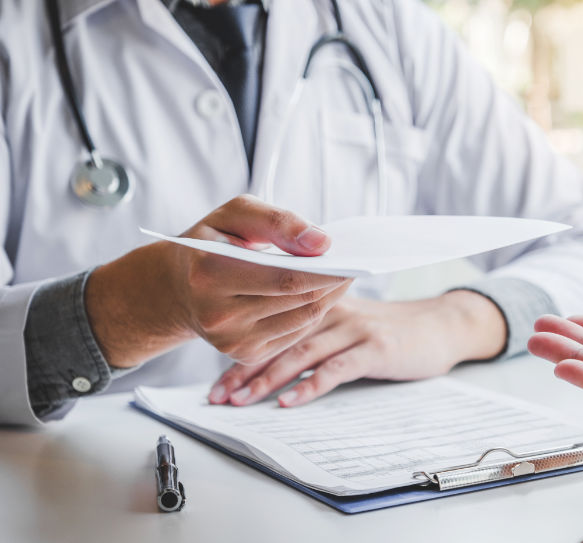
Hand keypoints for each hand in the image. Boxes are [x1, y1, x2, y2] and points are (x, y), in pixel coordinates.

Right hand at [86, 195, 350, 367]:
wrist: (176, 287)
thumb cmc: (212, 241)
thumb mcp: (235, 213)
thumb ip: (278, 221)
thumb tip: (322, 242)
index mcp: (210, 273)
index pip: (286, 277)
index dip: (325, 268)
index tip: (350, 254)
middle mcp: (218, 315)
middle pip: (299, 299)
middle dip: (334, 280)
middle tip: (356, 262)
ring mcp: (231, 341)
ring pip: (303, 319)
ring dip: (330, 297)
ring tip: (343, 274)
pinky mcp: (244, 354)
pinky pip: (296, 333)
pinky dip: (314, 312)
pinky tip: (321, 293)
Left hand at [207, 290, 506, 405]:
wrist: (440, 326)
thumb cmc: (391, 330)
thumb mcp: (348, 324)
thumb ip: (315, 333)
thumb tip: (270, 364)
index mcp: (320, 304)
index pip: (271, 327)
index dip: (241, 354)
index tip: (217, 384)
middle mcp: (333, 311)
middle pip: (279, 339)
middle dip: (244, 369)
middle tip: (218, 396)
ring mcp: (355, 328)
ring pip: (302, 352)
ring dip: (268, 378)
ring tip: (242, 401)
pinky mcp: (376, 348)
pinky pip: (336, 368)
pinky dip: (310, 386)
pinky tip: (289, 403)